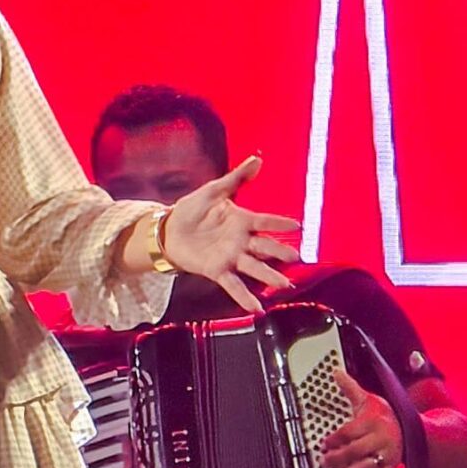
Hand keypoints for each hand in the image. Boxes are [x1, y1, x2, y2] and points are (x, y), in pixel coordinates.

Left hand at [160, 153, 299, 313]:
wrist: (169, 229)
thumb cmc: (192, 209)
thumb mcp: (213, 190)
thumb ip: (236, 178)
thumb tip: (256, 159)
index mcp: (242, 220)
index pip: (265, 221)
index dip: (280, 223)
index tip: (298, 226)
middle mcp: (241, 241)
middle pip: (265, 247)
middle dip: (280, 252)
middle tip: (298, 257)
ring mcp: (231, 257)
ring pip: (254, 267)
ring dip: (269, 275)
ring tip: (284, 284)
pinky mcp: (217, 270)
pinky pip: (233, 285)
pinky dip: (244, 297)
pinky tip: (256, 308)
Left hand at [321, 367, 402, 467]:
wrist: (410, 427)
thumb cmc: (382, 414)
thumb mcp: (366, 399)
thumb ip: (350, 388)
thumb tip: (335, 371)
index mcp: (373, 421)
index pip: (350, 431)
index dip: (335, 439)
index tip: (323, 444)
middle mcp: (381, 438)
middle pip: (356, 451)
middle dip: (338, 458)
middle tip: (323, 463)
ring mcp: (386, 455)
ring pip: (367, 467)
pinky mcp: (390, 467)